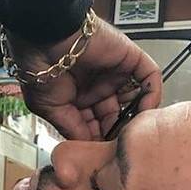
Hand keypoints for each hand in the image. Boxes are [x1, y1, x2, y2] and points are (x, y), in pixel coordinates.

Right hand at [6, 16, 162, 139]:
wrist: (45, 33)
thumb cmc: (38, 66)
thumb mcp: (48, 107)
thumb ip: (70, 128)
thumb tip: (87, 147)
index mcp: (78, 98)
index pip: (98, 125)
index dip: (102, 140)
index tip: (106, 155)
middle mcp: (98, 86)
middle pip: (119, 115)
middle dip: (121, 131)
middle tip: (123, 146)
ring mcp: (116, 73)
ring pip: (137, 99)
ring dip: (138, 116)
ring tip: (135, 132)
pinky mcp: (130, 58)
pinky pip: (150, 77)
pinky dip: (152, 93)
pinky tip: (144, 110)